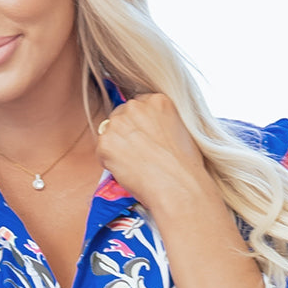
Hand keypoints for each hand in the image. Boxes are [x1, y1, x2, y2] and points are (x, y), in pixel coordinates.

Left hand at [96, 92, 219, 215]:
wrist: (178, 186)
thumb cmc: (185, 167)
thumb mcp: (181, 130)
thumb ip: (160, 123)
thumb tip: (147, 132)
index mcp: (157, 100)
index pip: (138, 108)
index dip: (140, 127)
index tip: (146, 141)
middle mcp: (136, 106)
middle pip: (120, 116)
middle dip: (126, 134)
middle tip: (137, 155)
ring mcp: (119, 123)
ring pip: (109, 134)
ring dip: (117, 148)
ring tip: (135, 165)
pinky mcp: (106, 142)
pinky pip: (102, 152)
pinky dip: (110, 164)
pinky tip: (128, 172)